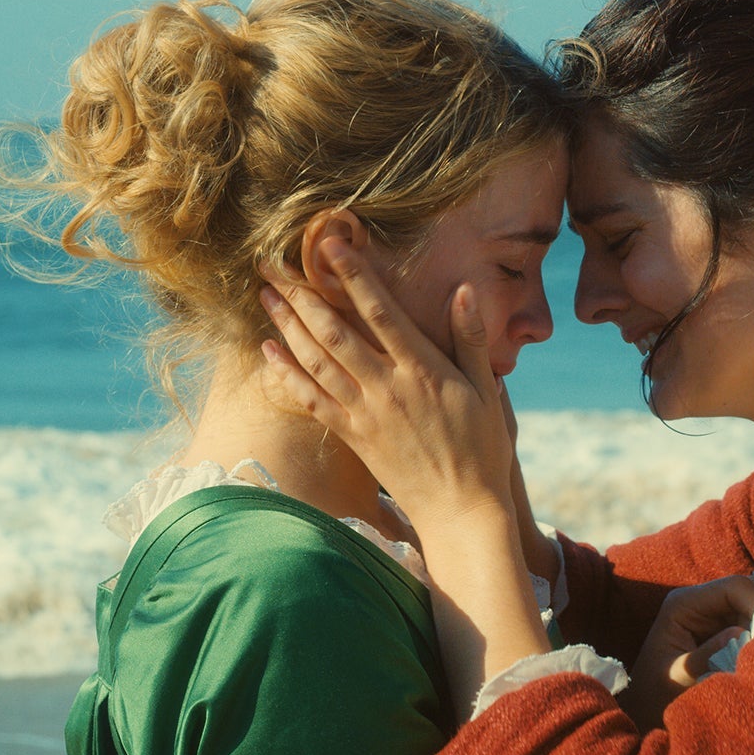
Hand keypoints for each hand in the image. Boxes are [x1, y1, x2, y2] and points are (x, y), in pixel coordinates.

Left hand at [259, 238, 512, 531]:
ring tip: (266, 294)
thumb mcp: (487, 390)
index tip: (331, 245)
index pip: (382, 313)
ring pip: (317, 362)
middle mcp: (388, 388)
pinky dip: (287, 374)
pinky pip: (312, 400)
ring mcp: (366, 413)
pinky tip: (268, 351)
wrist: (461, 509)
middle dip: (302, 294)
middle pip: (335, 332)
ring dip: (288, 325)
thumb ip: (472, 340)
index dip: (355, 276)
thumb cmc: (481, 448)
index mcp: (423, 370)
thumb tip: (463, 292)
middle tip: (274, 263)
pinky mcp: (353, 436)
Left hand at [621, 573, 753, 729]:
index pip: (733, 587)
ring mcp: (713, 614)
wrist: (645, 708)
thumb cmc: (657, 693)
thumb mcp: (680, 677)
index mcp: (684, 604)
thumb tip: (741, 633)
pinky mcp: (723, 629)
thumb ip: (709, 655)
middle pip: (749, 591)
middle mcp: (700, 602)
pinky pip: (752, 623)